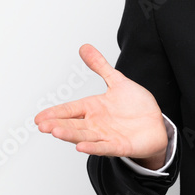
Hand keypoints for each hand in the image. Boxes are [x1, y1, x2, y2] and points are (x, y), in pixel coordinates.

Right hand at [34, 44, 168, 168]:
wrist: (156, 124)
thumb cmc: (136, 106)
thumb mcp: (118, 81)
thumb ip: (100, 66)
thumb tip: (84, 47)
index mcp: (94, 108)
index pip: (70, 110)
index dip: (55, 113)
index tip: (38, 118)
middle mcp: (96, 124)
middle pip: (73, 124)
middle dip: (57, 125)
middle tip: (42, 125)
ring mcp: (107, 136)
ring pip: (85, 136)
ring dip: (70, 135)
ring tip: (56, 132)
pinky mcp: (120, 146)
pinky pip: (104, 147)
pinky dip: (93, 147)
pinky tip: (81, 147)